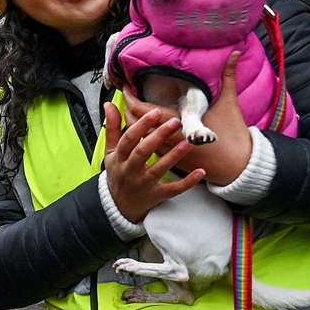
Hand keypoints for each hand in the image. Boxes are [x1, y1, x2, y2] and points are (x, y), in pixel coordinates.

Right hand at [102, 103, 206, 223]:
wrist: (119, 206)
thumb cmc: (118, 174)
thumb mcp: (111, 152)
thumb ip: (112, 128)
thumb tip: (109, 104)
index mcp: (120, 158)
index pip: (128, 140)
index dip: (141, 125)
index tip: (155, 113)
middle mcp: (131, 171)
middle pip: (143, 152)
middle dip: (159, 136)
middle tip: (175, 122)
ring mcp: (144, 184)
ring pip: (159, 169)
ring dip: (174, 156)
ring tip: (188, 142)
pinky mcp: (157, 195)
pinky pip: (173, 189)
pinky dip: (187, 182)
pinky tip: (201, 172)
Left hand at [125, 51, 253, 185]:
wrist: (239, 167)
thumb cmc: (234, 136)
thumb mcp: (228, 102)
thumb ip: (228, 76)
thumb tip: (235, 52)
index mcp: (176, 123)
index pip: (142, 110)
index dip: (130, 98)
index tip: (127, 85)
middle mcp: (168, 139)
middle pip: (134, 124)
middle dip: (128, 109)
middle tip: (130, 95)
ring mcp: (169, 152)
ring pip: (140, 137)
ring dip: (136, 123)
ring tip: (137, 109)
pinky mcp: (173, 162)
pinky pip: (150, 148)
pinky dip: (145, 136)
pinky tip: (149, 128)